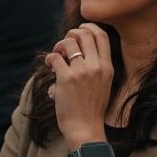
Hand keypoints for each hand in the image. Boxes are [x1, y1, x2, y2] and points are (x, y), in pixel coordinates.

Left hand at [45, 23, 113, 149]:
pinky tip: (49, 65)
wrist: (85, 128)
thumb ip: (97, 67)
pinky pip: (54, 57)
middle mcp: (96, 66)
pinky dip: (49, 58)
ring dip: (59, 45)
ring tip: (57, 56)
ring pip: (68, 42)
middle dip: (71, 34)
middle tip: (65, 44)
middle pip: (84, 34)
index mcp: (107, 67)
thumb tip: (79, 50)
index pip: (101, 36)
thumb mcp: (104, 84)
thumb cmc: (92, 108)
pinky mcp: (66, 78)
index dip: (89, 27)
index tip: (79, 30)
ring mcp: (81, 72)